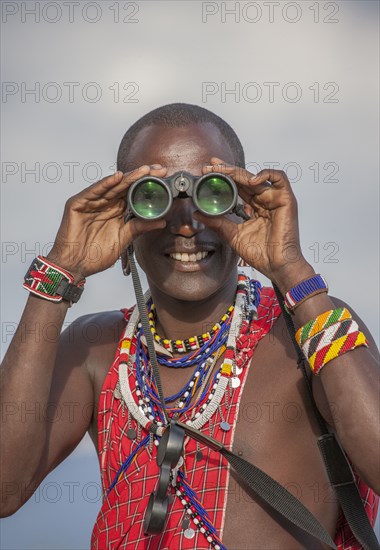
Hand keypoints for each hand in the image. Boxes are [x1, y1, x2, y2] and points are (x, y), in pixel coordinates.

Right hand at [46, 165, 167, 279]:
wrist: (75, 265)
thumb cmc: (96, 254)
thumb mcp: (124, 239)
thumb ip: (140, 227)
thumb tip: (161, 221)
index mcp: (116, 210)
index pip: (133, 193)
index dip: (147, 184)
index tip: (163, 178)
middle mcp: (105, 203)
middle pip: (125, 186)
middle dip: (141, 177)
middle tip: (158, 170)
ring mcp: (91, 202)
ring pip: (111, 186)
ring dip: (128, 178)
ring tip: (144, 171)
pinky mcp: (77, 204)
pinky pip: (93, 192)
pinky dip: (105, 184)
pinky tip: (117, 178)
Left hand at [194, 157, 313, 289]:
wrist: (276, 266)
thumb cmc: (260, 254)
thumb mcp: (233, 235)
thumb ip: (217, 223)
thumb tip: (197, 213)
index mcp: (254, 207)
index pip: (238, 186)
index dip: (224, 177)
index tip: (207, 171)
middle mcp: (265, 200)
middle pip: (245, 179)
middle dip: (226, 170)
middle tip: (209, 166)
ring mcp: (276, 199)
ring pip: (257, 176)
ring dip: (239, 172)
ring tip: (222, 171)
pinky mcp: (287, 200)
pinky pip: (280, 178)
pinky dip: (266, 174)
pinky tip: (250, 181)